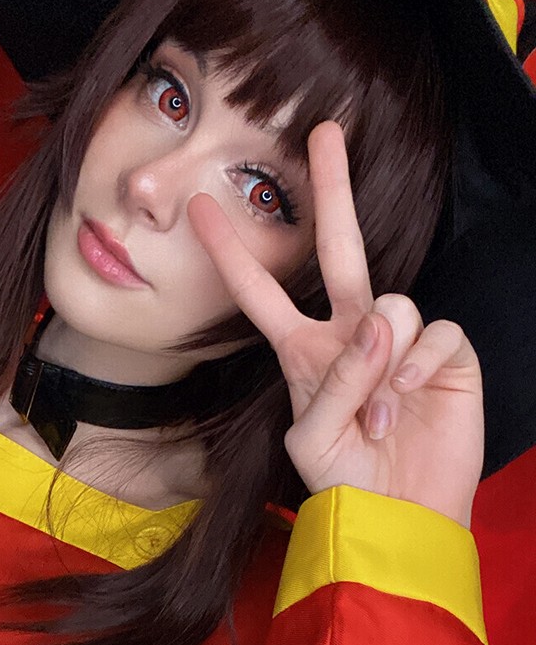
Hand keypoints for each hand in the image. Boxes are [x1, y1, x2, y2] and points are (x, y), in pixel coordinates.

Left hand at [188, 122, 482, 528]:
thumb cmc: (342, 478)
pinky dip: (417, 367)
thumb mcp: (312, 435)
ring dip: (380, 361)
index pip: (260, 293)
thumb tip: (377, 322)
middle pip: (340, 247)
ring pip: (391, 304)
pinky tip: (406, 401)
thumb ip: (335, 378)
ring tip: (378, 415)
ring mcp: (400, 341)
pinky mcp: (446, 354)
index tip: (197, 211)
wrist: (397, 515)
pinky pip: (434, 334)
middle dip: (334, 188)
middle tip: (325, 130)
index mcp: (304, 351)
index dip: (231, 254)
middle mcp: (350, 333)